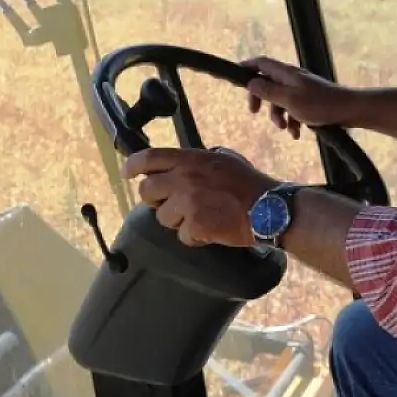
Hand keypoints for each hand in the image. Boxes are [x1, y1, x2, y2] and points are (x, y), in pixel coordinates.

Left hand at [123, 147, 278, 246]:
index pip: (149, 158)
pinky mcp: (194, 226)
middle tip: (170, 204)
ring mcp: (188, 203)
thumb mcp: (222, 160)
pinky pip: (182, 236)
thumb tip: (179, 167)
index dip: (132, 166)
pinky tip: (210, 230)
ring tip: (200, 218)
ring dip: (177, 222)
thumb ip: (197, 162)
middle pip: (146, 191)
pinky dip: (194, 238)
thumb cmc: (248, 184)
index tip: (127, 173)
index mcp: (190, 160)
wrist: (269, 208)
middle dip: (155, 200)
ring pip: (162, 218)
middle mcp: (184, 179)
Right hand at [241, 56, 358, 139]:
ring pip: (280, 100)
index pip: (261, 63)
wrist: (349, 110)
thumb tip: (251, 83)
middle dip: (260, 99)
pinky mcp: (309, 101)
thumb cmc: (319, 104)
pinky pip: (293, 109)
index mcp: (286, 73)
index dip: (247, 66)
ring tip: (284, 128)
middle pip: (267, 83)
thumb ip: (268, 92)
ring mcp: (301, 89)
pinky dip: (292, 121)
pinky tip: (297, 133)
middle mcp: (292, 78)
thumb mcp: (289, 100)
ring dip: (278, 115)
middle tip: (255, 112)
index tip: (235, 76)